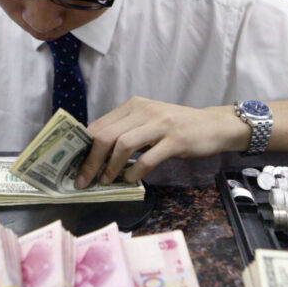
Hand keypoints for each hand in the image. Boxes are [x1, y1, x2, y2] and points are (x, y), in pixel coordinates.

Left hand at [75, 97, 247, 186]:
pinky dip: (135, 172)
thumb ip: (125, 131)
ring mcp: (160, 124)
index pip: (99, 125)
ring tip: (105, 181)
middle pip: (106, 135)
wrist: (213, 126)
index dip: (82, 147)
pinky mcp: (175, 140)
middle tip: (83, 180)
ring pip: (123, 145)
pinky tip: (131, 180)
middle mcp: (144, 110)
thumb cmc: (177, 127)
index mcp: (133, 105)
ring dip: (110, 167)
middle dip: (90, 160)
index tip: (73, 166)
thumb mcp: (148, 122)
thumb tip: (95, 154)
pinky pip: (148, 158)